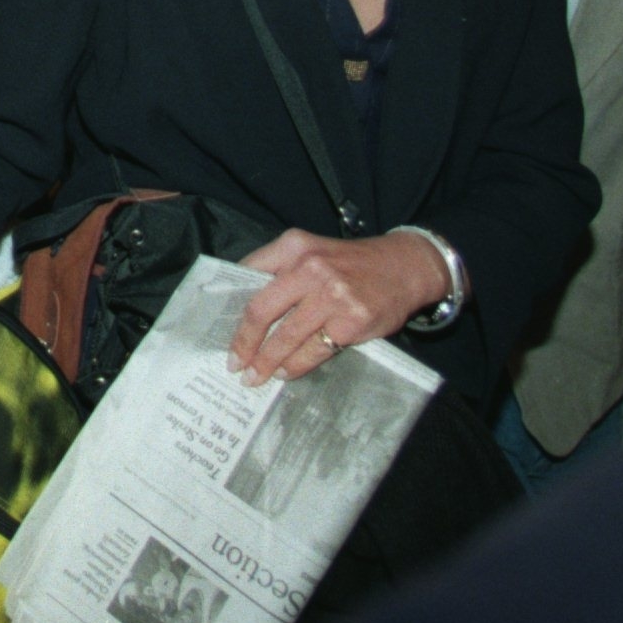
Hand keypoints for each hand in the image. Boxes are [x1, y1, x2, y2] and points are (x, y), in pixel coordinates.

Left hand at [227, 228, 448, 383]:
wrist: (404, 267)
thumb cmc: (349, 264)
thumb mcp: (312, 252)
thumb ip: (280, 272)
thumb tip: (244, 309)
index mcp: (293, 246)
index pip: (248, 275)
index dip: (230, 306)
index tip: (219, 328)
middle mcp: (309, 267)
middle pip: (261, 310)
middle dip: (243, 342)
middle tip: (232, 364)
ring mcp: (331, 295)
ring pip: (285, 336)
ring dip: (265, 361)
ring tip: (253, 377)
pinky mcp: (350, 321)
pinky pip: (313, 350)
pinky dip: (294, 366)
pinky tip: (283, 373)